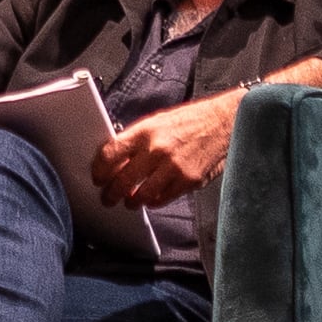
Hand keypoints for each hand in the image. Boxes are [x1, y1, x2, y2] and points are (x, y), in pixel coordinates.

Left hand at [95, 90, 243, 207]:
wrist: (224, 121)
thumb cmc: (190, 120)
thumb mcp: (158, 122)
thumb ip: (136, 141)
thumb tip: (116, 161)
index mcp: (146, 131)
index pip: (111, 153)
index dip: (99, 170)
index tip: (97, 178)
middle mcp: (158, 149)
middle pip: (123, 180)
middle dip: (111, 193)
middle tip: (108, 198)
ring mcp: (174, 167)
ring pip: (141, 195)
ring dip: (131, 201)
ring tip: (129, 201)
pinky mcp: (189, 181)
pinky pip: (162, 199)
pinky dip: (153, 202)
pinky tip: (150, 198)